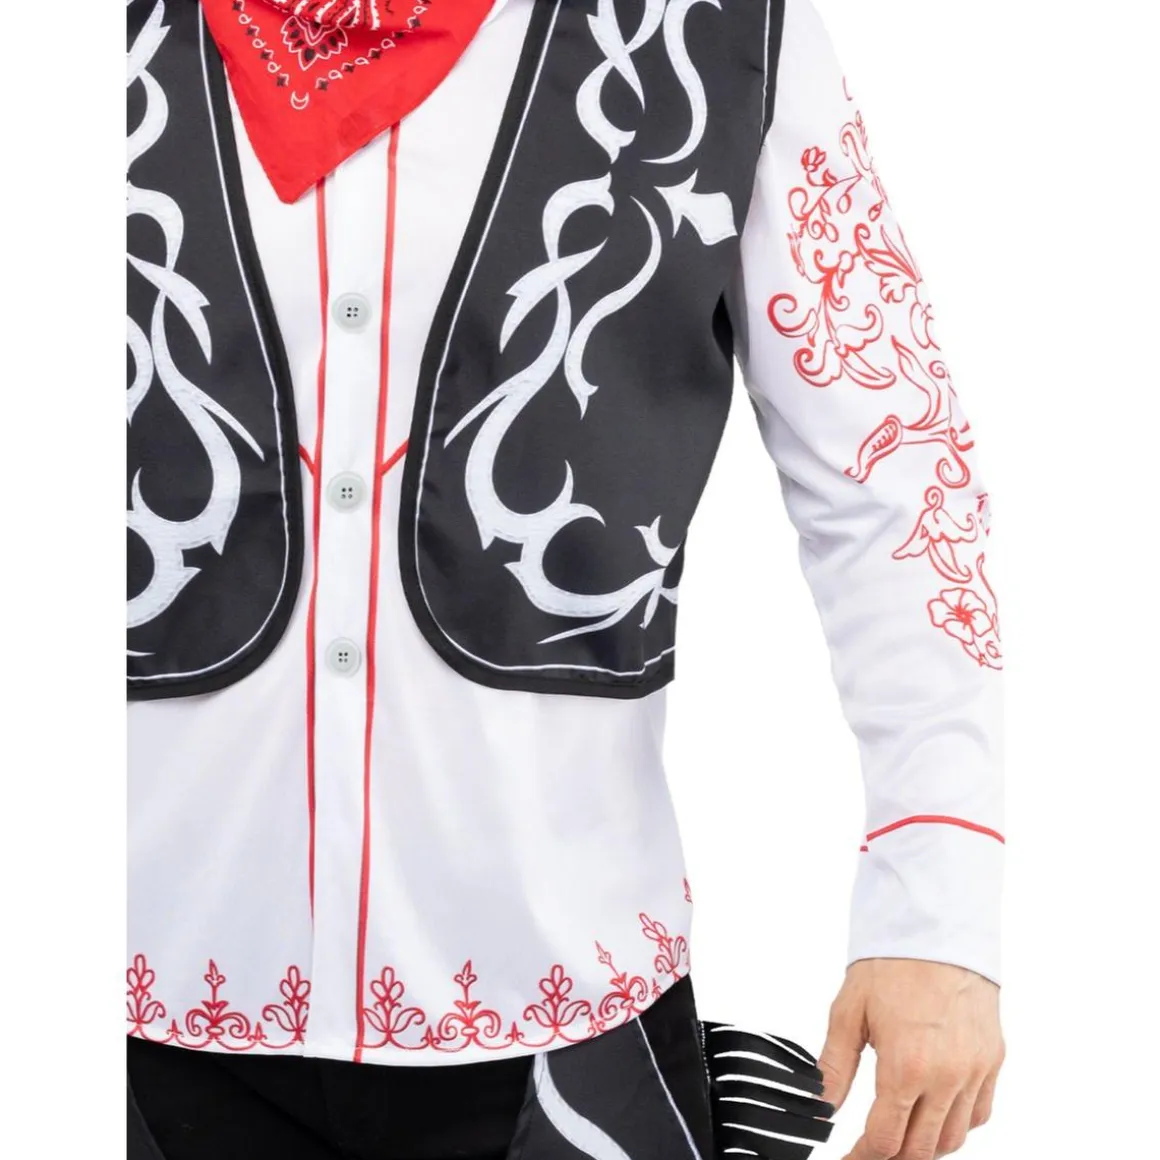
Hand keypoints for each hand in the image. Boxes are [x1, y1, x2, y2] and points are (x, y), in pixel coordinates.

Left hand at [819, 959, 1003, 1159]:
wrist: (937, 927)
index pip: (886, 1140)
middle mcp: (947, 1078)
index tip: (849, 1156)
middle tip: (870, 1149)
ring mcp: (976, 1071)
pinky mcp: (994, 1059)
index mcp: (906, 1068)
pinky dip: (958, 1124)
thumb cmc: (891, 964)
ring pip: (954, 1138)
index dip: (863, 1156)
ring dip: (926, 1146)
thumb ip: (834, 1067)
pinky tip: (936, 1114)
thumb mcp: (849, 1012)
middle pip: (921, 1149)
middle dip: (892, 1156)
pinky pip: (980, 1112)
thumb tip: (822, 1106)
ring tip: (900, 1136)